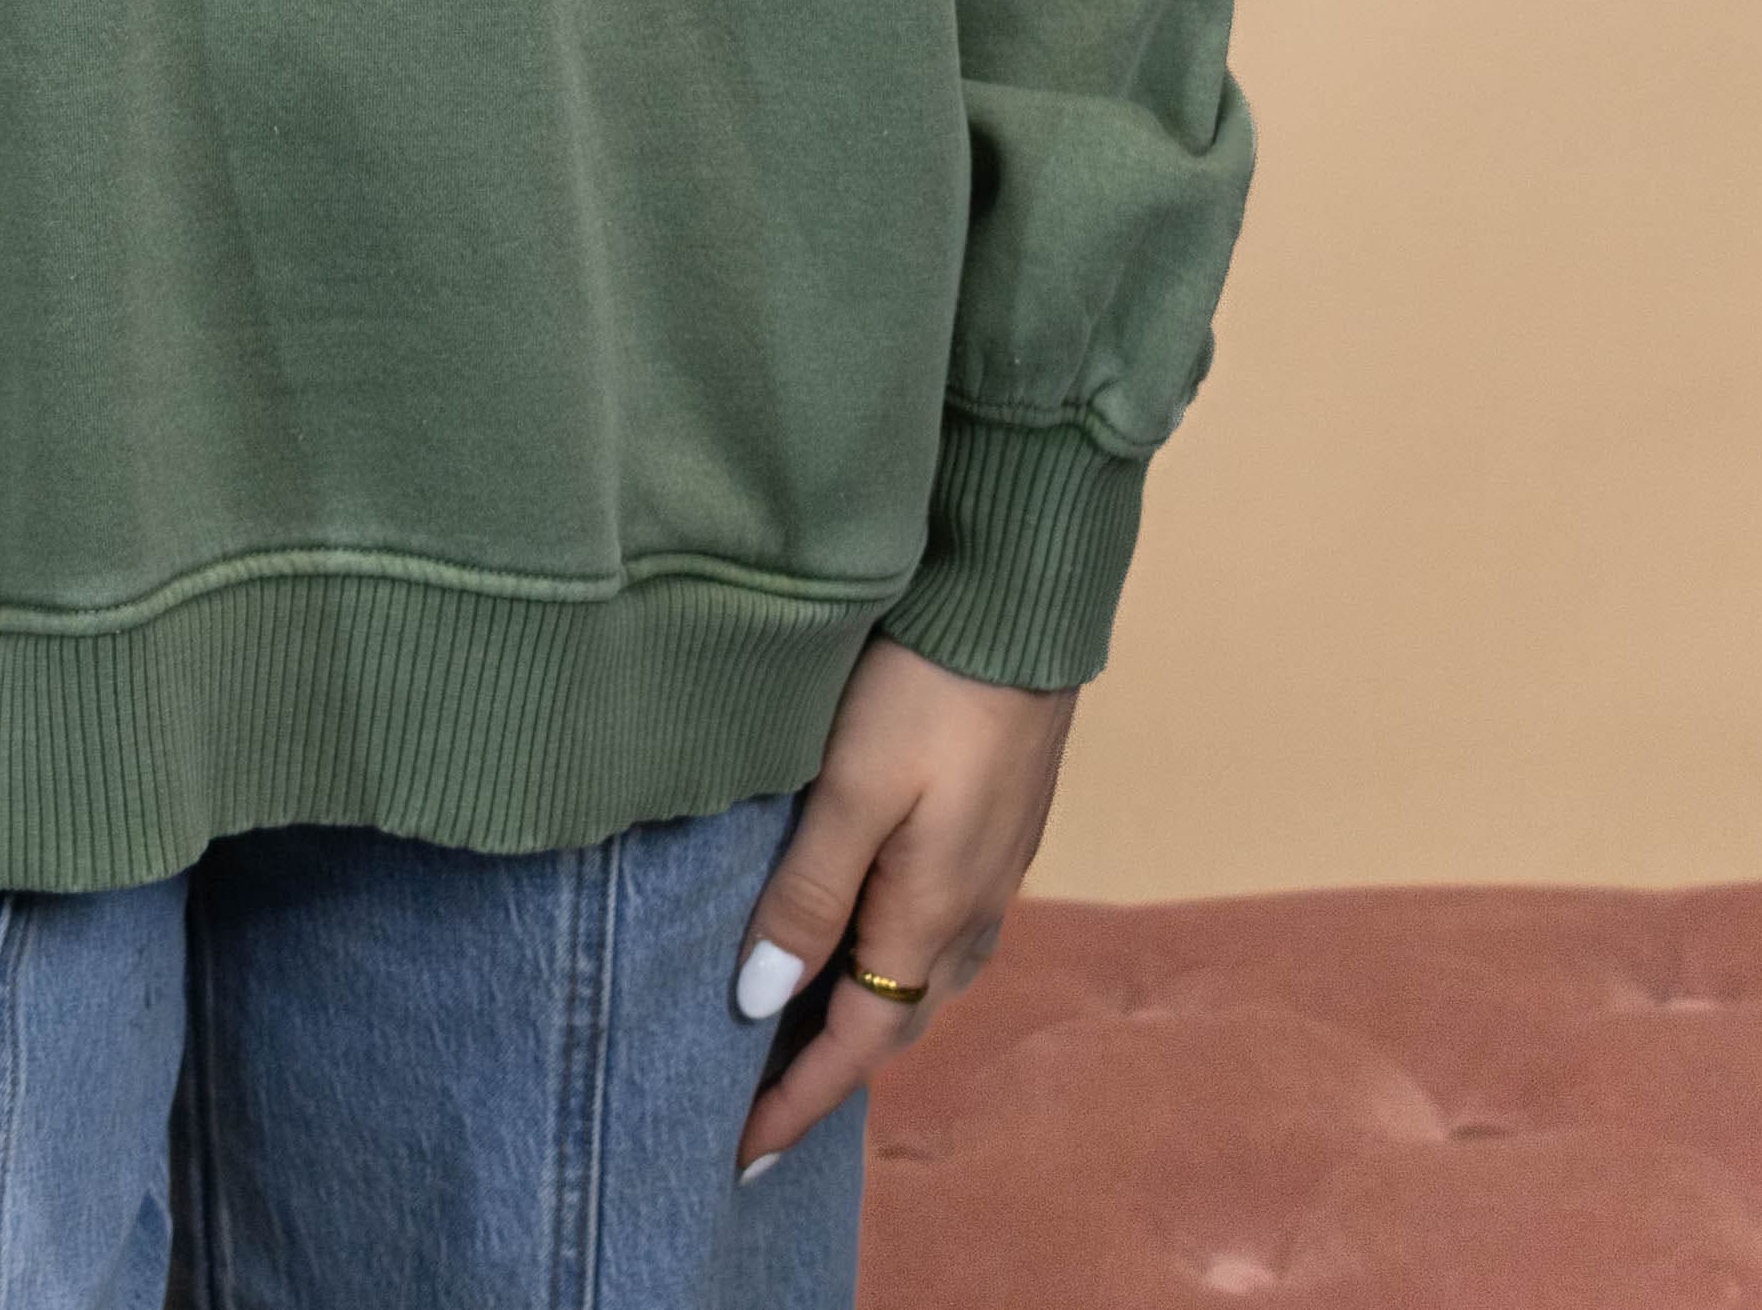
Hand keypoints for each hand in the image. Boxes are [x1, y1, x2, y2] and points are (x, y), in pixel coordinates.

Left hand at [729, 636, 1076, 1176]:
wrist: (1020, 607)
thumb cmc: (926, 688)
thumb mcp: (851, 789)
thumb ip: (808, 893)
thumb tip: (761, 1001)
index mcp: (932, 917)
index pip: (858, 1043)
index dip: (797, 1099)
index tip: (741, 1153)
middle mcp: (972, 911)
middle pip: (894, 1019)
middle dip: (830, 1069)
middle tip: (758, 1096)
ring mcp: (992, 870)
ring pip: (921, 976)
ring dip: (865, 1014)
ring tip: (799, 1027)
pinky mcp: (997, 827)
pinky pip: (940, 931)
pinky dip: (891, 960)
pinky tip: (862, 934)